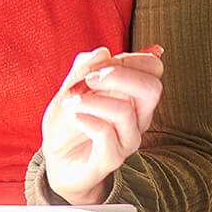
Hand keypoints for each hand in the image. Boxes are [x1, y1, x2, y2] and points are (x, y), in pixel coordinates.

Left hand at [39, 45, 164, 202]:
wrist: (58, 160)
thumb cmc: (70, 123)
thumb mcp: (71, 89)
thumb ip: (84, 69)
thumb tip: (103, 51)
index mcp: (133, 95)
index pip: (152, 68)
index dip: (129, 58)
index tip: (99, 63)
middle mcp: (138, 117)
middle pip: (152, 88)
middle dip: (120, 75)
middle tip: (90, 78)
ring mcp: (127, 139)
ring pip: (125, 112)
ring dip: (93, 100)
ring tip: (70, 101)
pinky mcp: (111, 158)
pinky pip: (107, 135)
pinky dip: (88, 120)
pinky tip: (75, 116)